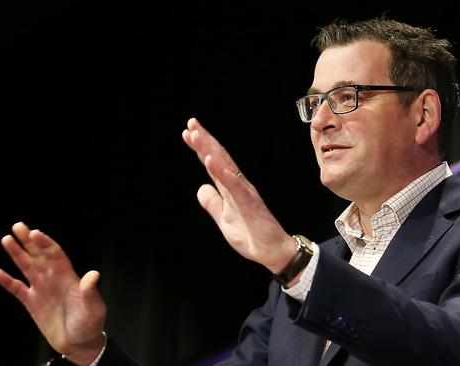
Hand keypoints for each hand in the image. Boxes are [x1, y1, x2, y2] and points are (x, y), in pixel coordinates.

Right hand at [0, 222, 105, 365]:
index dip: (46, 243)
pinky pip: (16, 288)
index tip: (35, 233)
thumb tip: (93, 274)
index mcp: (69, 276)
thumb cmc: (90, 324)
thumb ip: (90, 291)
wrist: (79, 342)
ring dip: (17, 254)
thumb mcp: (94, 307)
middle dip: (29, 241)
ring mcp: (42, 289)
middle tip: (17, 226)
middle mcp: (54, 279)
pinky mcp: (32, 302)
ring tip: (7, 239)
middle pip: (39, 255)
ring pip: (27, 267)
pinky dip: (6, 281)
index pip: (56, 254)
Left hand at [182, 117, 295, 272]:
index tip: (187, 133)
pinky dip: (220, 170)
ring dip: (209, 148)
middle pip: (218, 158)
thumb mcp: (224, 220)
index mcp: (230, 189)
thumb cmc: (252, 236)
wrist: (272, 252)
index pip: (214, 164)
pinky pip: (232, 183)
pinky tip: (209, 160)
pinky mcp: (248, 202)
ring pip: (224, 165)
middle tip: (190, 123)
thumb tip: (200, 188)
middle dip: (204, 140)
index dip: (201, 148)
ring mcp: (244, 192)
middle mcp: (238, 185)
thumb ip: (212, 204)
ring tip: (196, 134)